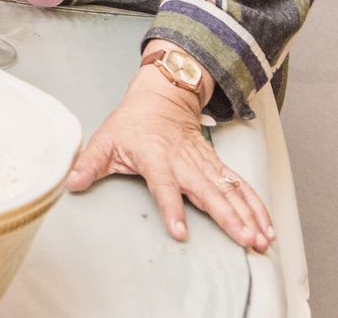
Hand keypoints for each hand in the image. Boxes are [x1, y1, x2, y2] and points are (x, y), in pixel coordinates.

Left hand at [68, 64, 273, 251]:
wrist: (161, 97)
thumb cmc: (130, 123)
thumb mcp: (104, 141)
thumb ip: (88, 164)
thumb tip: (71, 183)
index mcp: (155, 158)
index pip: (164, 186)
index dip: (172, 208)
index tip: (181, 232)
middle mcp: (184, 162)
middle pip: (209, 192)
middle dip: (229, 217)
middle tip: (245, 239)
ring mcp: (204, 164)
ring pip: (230, 191)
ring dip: (248, 215)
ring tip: (261, 240)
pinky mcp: (216, 166)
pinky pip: (239, 187)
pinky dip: (256, 206)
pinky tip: (266, 226)